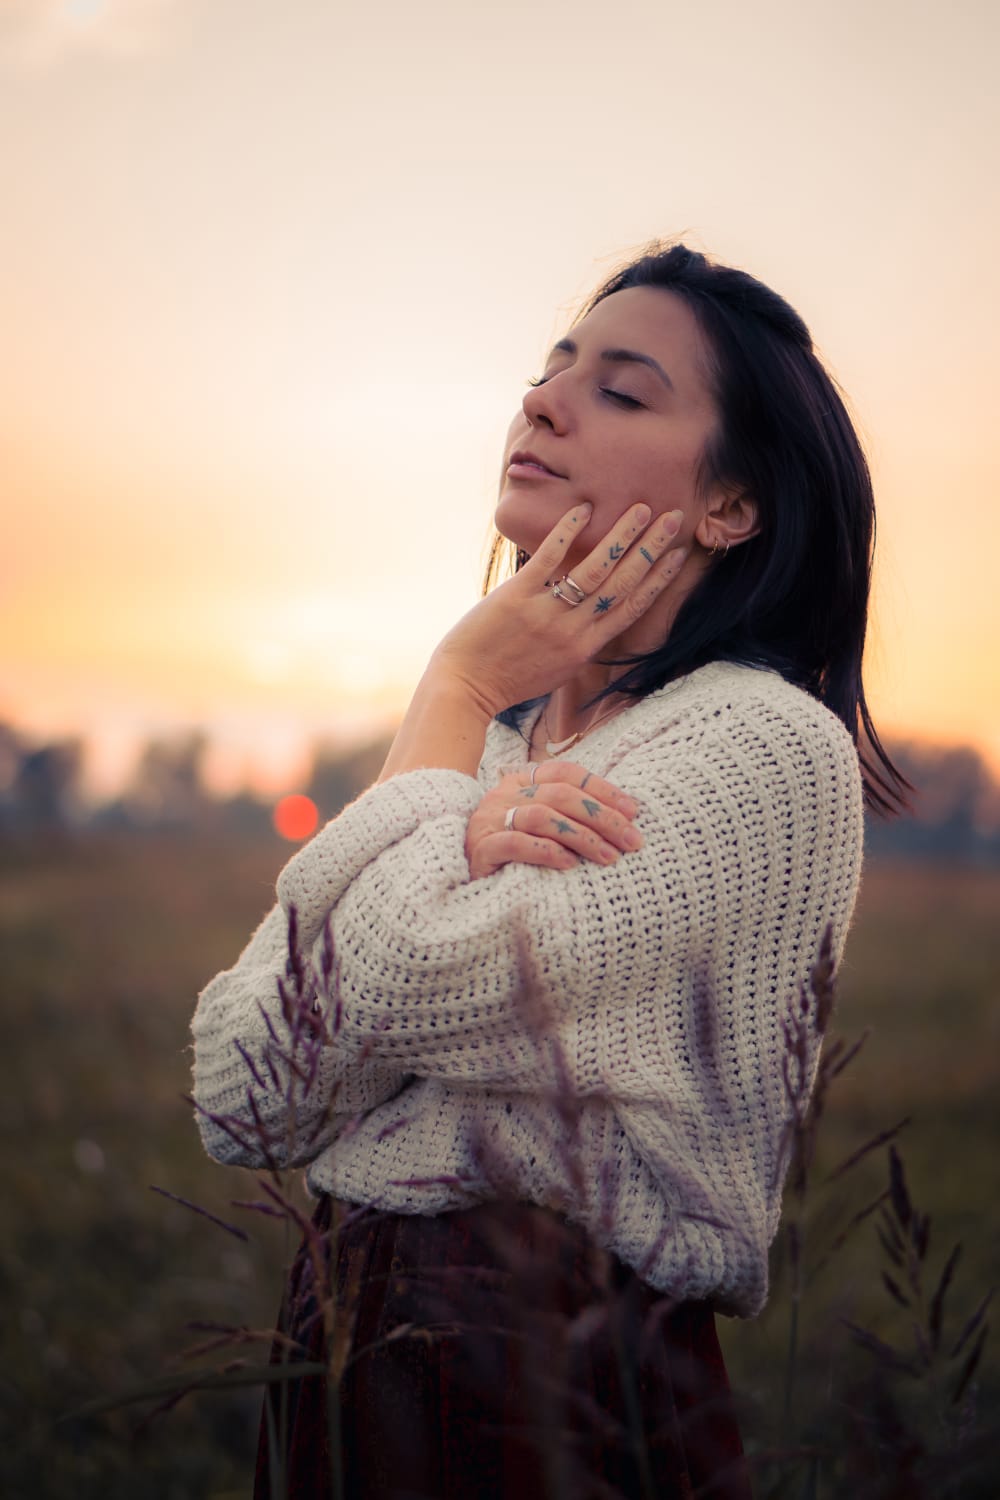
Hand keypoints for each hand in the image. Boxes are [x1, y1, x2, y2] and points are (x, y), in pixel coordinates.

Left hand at [431, 502, 688, 716]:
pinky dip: (568, 532)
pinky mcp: (518, 597)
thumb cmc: (508, 680)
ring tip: (640, 509)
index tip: (678, 554)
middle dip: (651, 548)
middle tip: (672, 517)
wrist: (465, 688)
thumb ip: (578, 643)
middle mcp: (573, 631)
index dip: (659, 579)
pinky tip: (584, 509)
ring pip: (596, 568)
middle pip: (623, 583)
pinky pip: (550, 558)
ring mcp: (547, 613)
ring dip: (622, 535)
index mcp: (585, 649)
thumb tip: (594, 617)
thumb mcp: (556, 670)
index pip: (632, 607)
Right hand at [464, 762, 643, 880]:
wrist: (464, 886)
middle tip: (631, 841)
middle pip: (560, 794)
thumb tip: (622, 815)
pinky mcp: (480, 849)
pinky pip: (515, 844)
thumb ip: (568, 815)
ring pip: (541, 816)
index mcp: (521, 781)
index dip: (602, 789)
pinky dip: (546, 852)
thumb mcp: (541, 827)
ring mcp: (489, 820)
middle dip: (602, 817)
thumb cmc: (514, 856)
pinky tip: (569, 865)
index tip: (633, 812)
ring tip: (608, 857)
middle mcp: (504, 794)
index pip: (566, 773)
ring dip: (581, 836)